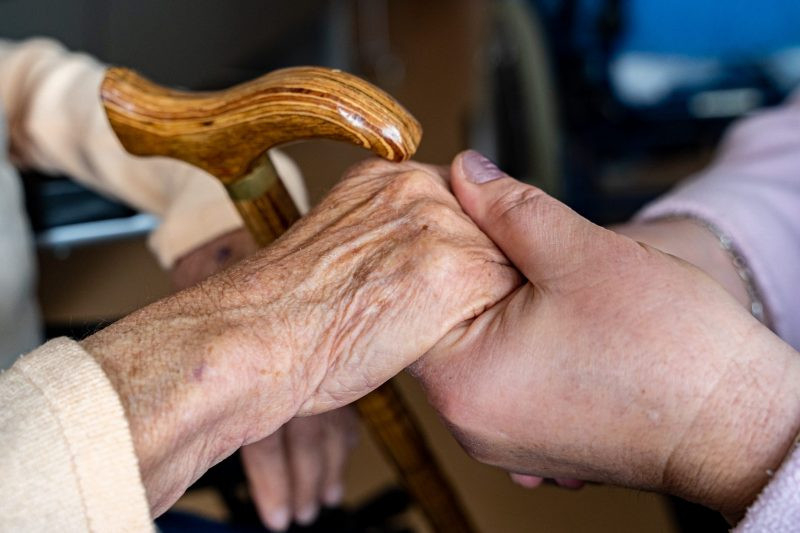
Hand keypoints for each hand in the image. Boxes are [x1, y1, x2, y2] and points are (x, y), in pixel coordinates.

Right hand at [82, 158, 518, 514]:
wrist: (255, 337)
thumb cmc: (283, 312)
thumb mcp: (333, 244)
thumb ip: (385, 230)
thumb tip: (414, 247)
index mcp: (386, 177)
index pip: (461, 205)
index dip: (455, 251)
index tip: (436, 282)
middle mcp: (417, 187)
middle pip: (488, 229)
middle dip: (473, 272)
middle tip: (431, 310)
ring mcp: (438, 223)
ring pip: (501, 263)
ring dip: (481, 299)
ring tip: (427, 327)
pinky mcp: (457, 269)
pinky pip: (503, 297)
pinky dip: (483, 325)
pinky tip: (436, 338)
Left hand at [413, 151, 799, 517]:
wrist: (736, 422)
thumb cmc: (669, 352)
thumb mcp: (579, 254)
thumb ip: (509, 207)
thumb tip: (466, 172)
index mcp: (460, 382)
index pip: (412, 294)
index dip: (439, 239)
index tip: (466, 207)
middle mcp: (467, 422)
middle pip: (441, 319)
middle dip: (476, 269)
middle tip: (518, 239)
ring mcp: (499, 436)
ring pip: (476, 343)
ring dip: (505, 302)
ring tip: (550, 280)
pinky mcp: (529, 437)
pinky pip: (504, 371)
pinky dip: (521, 336)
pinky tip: (560, 317)